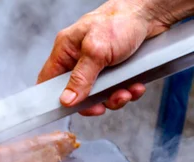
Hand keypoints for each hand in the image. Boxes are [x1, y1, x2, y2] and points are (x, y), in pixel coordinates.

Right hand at [38, 0, 172, 115]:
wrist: (152, 13)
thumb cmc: (121, 20)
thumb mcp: (96, 50)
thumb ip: (80, 77)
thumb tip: (66, 100)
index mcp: (66, 51)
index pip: (49, 81)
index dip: (55, 98)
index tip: (69, 109)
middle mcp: (79, 60)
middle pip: (76, 94)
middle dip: (94, 102)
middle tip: (105, 104)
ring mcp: (97, 67)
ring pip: (99, 95)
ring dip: (115, 98)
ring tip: (127, 92)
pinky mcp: (115, 70)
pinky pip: (116, 90)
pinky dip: (127, 92)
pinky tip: (136, 86)